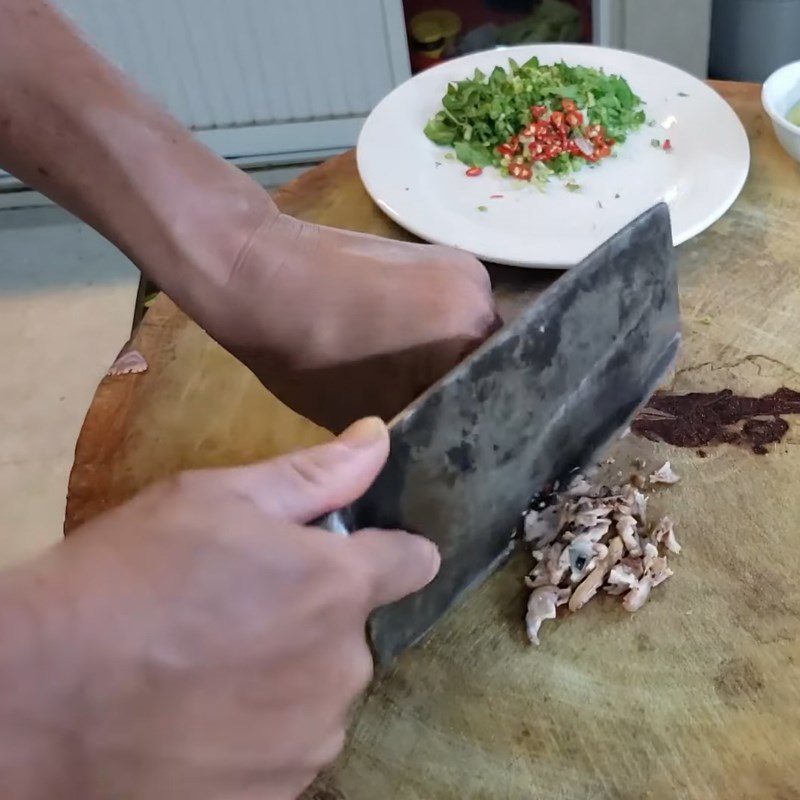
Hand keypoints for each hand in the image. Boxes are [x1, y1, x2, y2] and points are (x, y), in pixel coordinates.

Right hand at [0, 418, 438, 799]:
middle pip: (355, 631)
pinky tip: (202, 717)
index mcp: (339, 585)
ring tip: (212, 665)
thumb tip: (377, 438)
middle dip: (315, 616)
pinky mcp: (276, 794)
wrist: (39, 698)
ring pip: (322, 692)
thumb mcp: (217, 499)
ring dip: (289, 677)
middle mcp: (344, 666)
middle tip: (241, 608)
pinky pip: (290, 747)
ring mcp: (312, 738)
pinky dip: (261, 731)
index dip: (390, 553)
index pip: (412, 562)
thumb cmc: (130, 576)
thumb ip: (313, 474)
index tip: (359, 556)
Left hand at [193, 211, 498, 432]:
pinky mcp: (437, 253)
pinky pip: (450, 308)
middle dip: (458, 389)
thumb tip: (440, 445)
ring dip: (447, 359)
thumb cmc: (306, 352)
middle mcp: (481, 291)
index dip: (470, 423)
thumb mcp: (366, 414)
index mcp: (471, 331)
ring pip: (467, 334)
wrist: (260, 274)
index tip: (448, 442)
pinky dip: (433, 331)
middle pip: (485, 361)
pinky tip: (401, 346)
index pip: (493, 394)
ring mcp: (462, 265)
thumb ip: (417, 428)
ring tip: (413, 382)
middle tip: (430, 417)